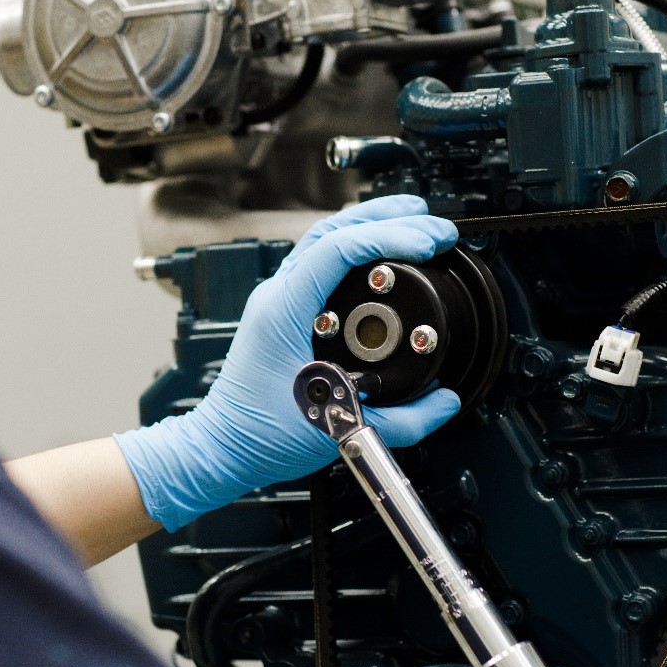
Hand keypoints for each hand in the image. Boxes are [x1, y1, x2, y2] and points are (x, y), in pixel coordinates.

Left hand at [116, 196, 461, 531]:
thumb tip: (444, 401)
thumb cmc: (258, 436)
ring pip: (326, 241)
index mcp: (284, 312)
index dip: (389, 237)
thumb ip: (401, 422)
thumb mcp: (338, 430)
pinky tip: (385, 256)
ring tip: (416, 223)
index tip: (428, 243)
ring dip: (373, 227)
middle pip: (332, 231)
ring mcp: (280, 300)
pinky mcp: (287, 311)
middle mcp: (278, 297)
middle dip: (387, 218)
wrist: (223, 448)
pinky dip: (359, 249)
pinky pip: (324, 263)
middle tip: (432, 223)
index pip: (337, 250)